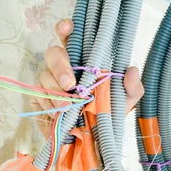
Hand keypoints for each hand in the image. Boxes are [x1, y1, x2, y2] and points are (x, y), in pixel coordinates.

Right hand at [32, 18, 143, 139]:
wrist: (92, 142)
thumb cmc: (107, 115)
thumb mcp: (124, 102)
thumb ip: (132, 88)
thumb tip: (132, 70)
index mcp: (83, 61)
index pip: (70, 38)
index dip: (65, 29)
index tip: (67, 28)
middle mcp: (64, 67)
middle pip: (52, 54)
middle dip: (60, 66)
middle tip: (70, 84)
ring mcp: (48, 82)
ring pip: (44, 77)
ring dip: (56, 93)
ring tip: (67, 108)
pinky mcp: (38, 98)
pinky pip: (38, 96)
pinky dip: (49, 106)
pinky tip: (59, 115)